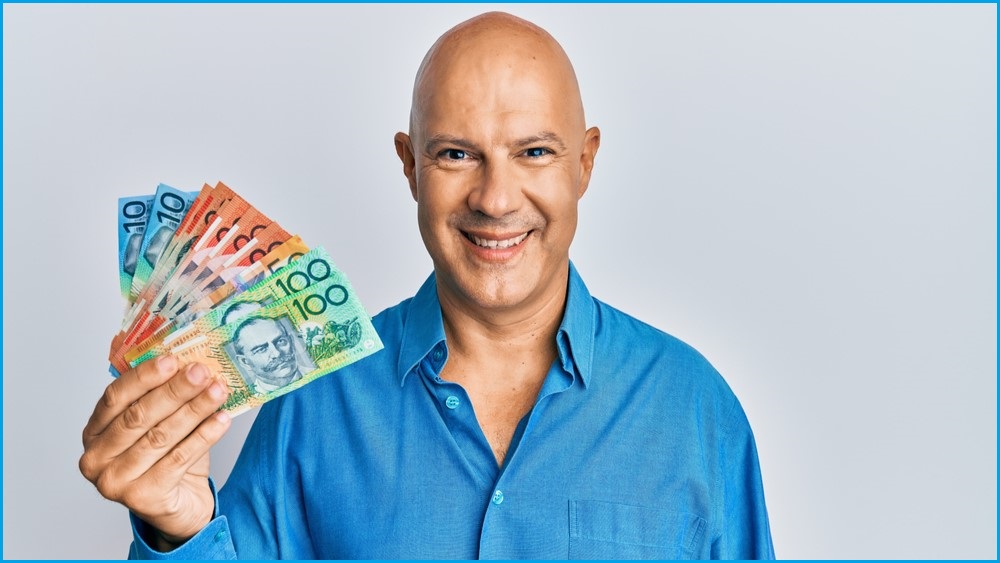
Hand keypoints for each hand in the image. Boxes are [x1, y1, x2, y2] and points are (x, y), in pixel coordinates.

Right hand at [79, 355, 231, 545]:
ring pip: (160, 436)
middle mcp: (96, 458)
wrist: (179, 506)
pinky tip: (222, 420)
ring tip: (218, 391)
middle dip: (174, 390)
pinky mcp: (141, 498)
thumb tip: (188, 363)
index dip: (144, 377)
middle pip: (139, 416)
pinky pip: (178, 459)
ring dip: (194, 409)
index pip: (115, 397)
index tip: (172, 359)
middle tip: (201, 372)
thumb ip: (162, 398)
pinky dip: (204, 436)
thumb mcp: (158, 424)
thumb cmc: (166, 459)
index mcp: (94, 432)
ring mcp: (115, 481)